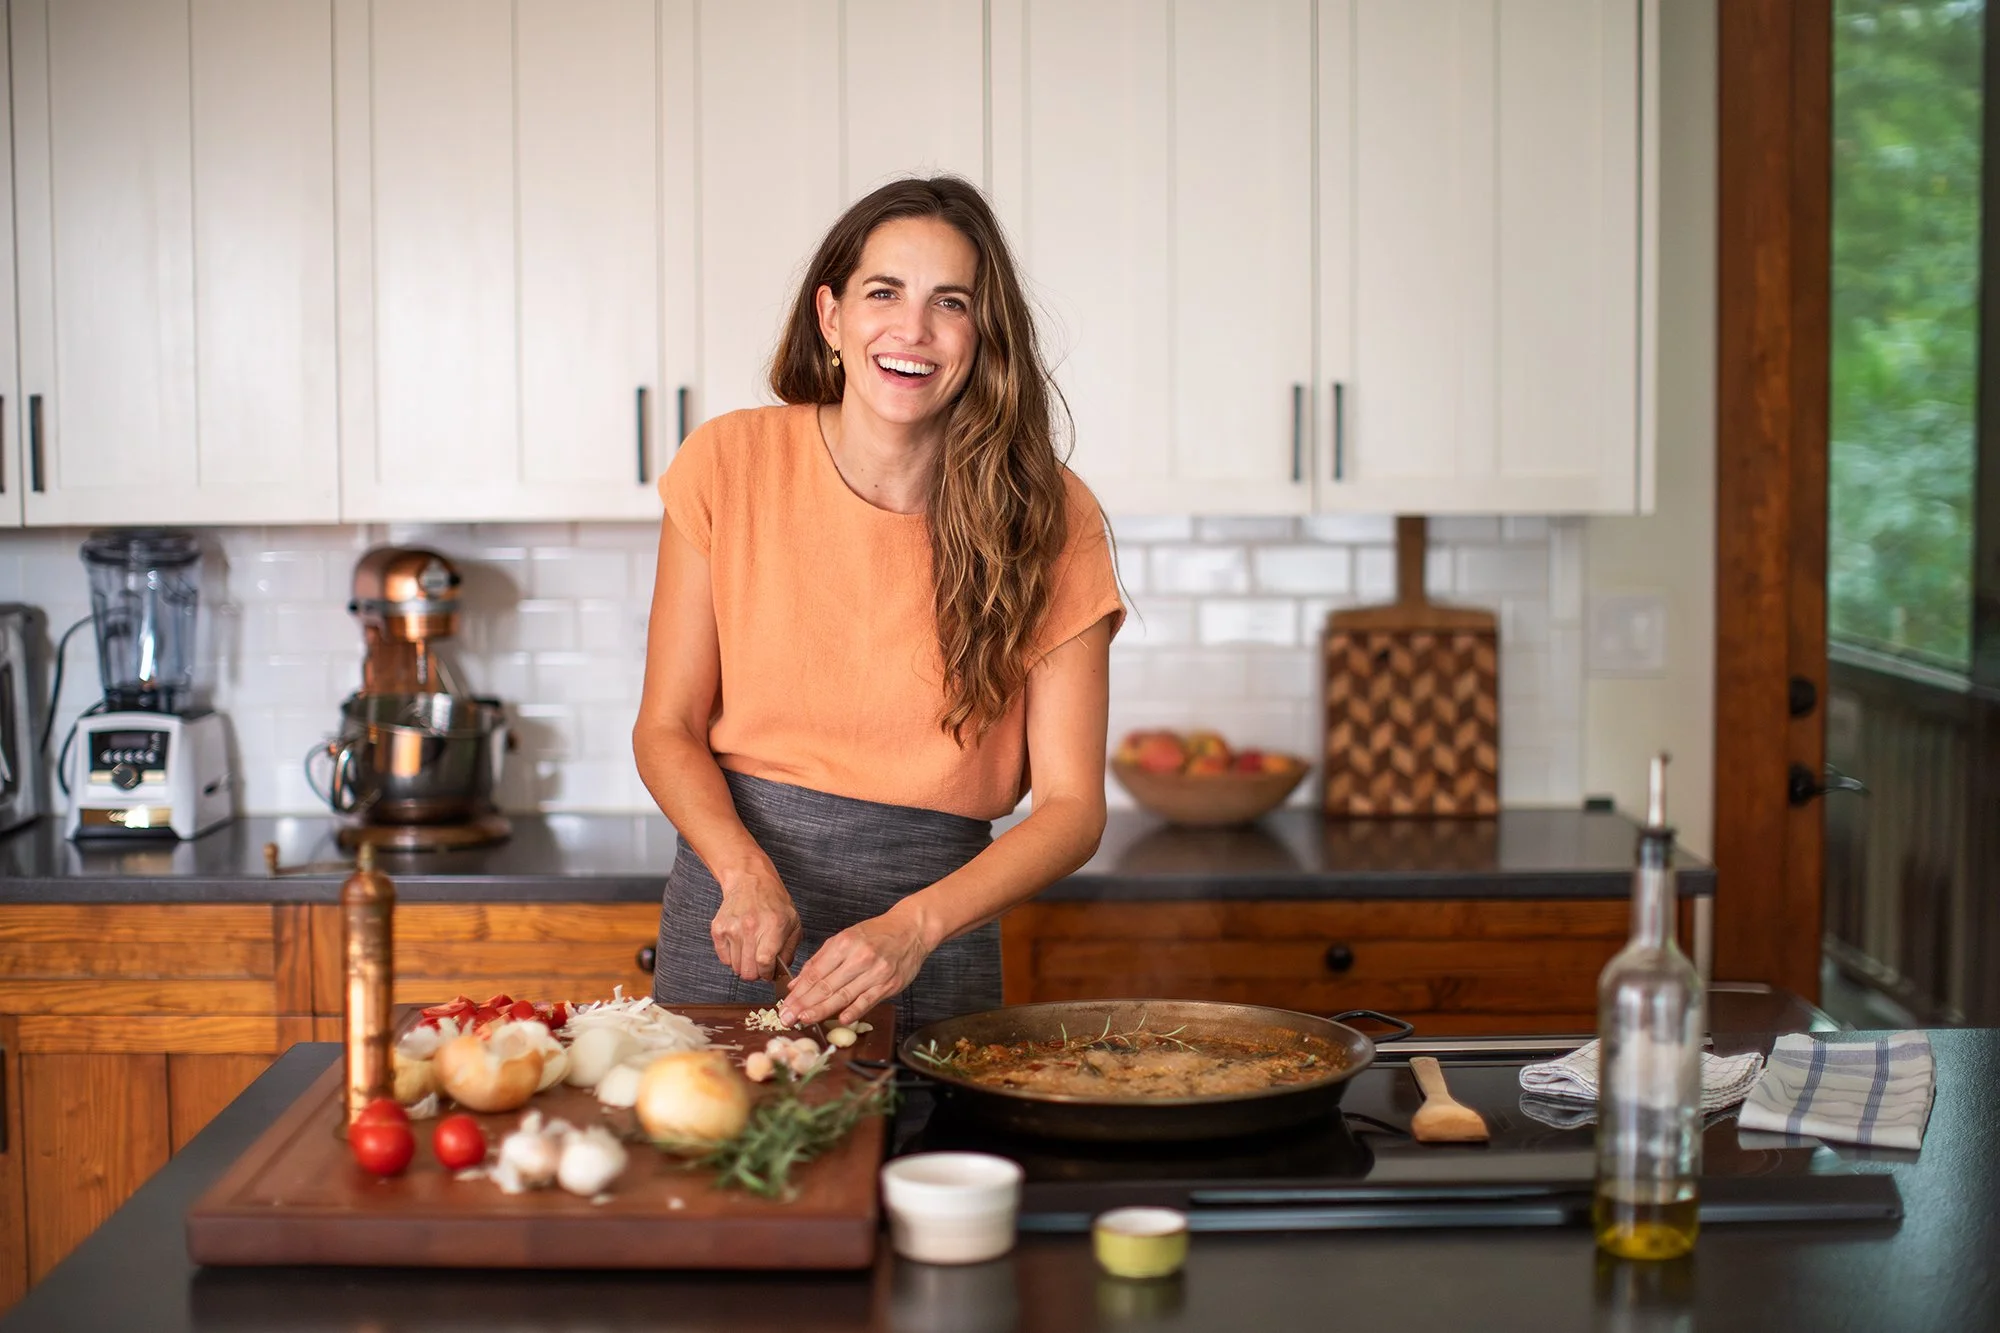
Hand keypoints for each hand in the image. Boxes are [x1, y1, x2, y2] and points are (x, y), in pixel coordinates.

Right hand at [709, 867, 800, 981]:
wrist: (750, 881)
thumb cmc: (774, 902)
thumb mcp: (793, 923)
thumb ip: (789, 950)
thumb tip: (780, 972)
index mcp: (772, 926)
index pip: (764, 963)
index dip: (767, 973)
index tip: (769, 972)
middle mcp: (750, 927)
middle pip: (748, 970)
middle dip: (756, 973)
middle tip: (760, 965)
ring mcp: (732, 928)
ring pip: (735, 967)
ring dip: (744, 965)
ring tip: (751, 951)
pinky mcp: (718, 929)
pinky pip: (724, 958)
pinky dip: (732, 958)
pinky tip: (741, 946)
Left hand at [781, 911, 930, 1027]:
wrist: (910, 930)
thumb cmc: (876, 934)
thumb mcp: (845, 938)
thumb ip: (820, 961)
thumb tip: (797, 983)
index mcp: (844, 943)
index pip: (815, 973)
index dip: (798, 992)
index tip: (785, 1005)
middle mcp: (859, 957)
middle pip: (826, 986)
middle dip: (804, 1005)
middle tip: (788, 1018)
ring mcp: (875, 972)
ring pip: (844, 995)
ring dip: (822, 1010)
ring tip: (805, 1020)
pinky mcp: (889, 984)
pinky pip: (868, 1000)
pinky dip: (854, 1011)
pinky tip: (840, 1020)